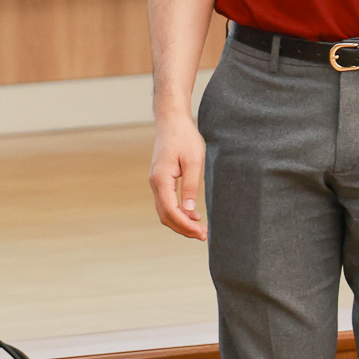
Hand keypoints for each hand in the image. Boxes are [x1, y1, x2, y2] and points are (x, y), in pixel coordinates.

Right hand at [149, 113, 206, 240]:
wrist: (172, 122)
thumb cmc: (184, 138)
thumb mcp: (194, 161)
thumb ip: (191, 186)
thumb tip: (188, 211)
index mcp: (161, 179)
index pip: (171, 211)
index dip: (186, 225)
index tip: (202, 233)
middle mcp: (155, 183)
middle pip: (165, 215)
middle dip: (183, 228)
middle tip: (203, 235)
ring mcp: (156, 182)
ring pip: (164, 211)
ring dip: (181, 223)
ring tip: (200, 229)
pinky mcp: (161, 180)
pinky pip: (166, 203)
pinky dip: (178, 213)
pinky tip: (193, 216)